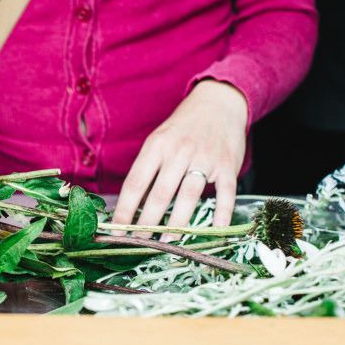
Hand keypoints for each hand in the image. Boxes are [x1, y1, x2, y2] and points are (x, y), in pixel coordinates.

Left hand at [112, 79, 247, 239]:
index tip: (115, 229)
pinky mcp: (228, 165)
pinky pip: (225, 193)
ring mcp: (205, 158)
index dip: (124, 209)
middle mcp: (179, 152)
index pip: (135, 183)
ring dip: (176, 224)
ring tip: (166, 241)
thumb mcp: (158, 140)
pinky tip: (214, 230)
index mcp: (157, 146)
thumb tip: (129, 204)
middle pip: (160, 194)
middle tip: (138, 242)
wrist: (219, 102)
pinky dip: (221, 213)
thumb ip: (147, 168)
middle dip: (146, 222)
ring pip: (188, 197)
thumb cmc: (183, 127)